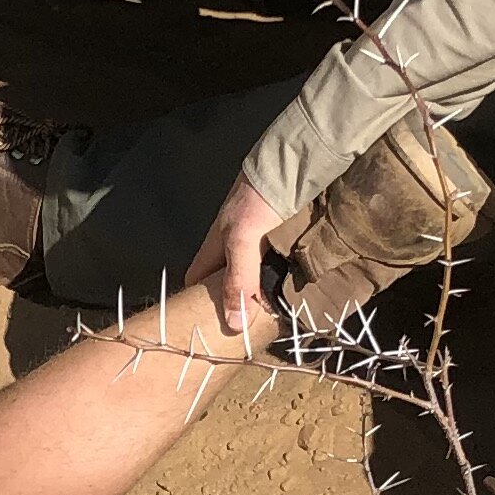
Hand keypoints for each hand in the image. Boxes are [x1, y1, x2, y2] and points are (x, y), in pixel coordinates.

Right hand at [184, 174, 287, 334]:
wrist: (296, 162)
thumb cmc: (258, 199)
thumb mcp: (243, 240)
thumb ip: (239, 280)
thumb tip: (235, 324)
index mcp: (216, 246)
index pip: (196, 280)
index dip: (196, 302)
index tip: (208, 326)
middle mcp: (236, 247)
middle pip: (229, 282)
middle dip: (237, 304)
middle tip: (250, 331)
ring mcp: (262, 244)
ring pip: (258, 276)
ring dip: (267, 294)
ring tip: (278, 320)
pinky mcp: (286, 240)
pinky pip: (282, 266)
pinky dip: (288, 280)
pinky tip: (298, 294)